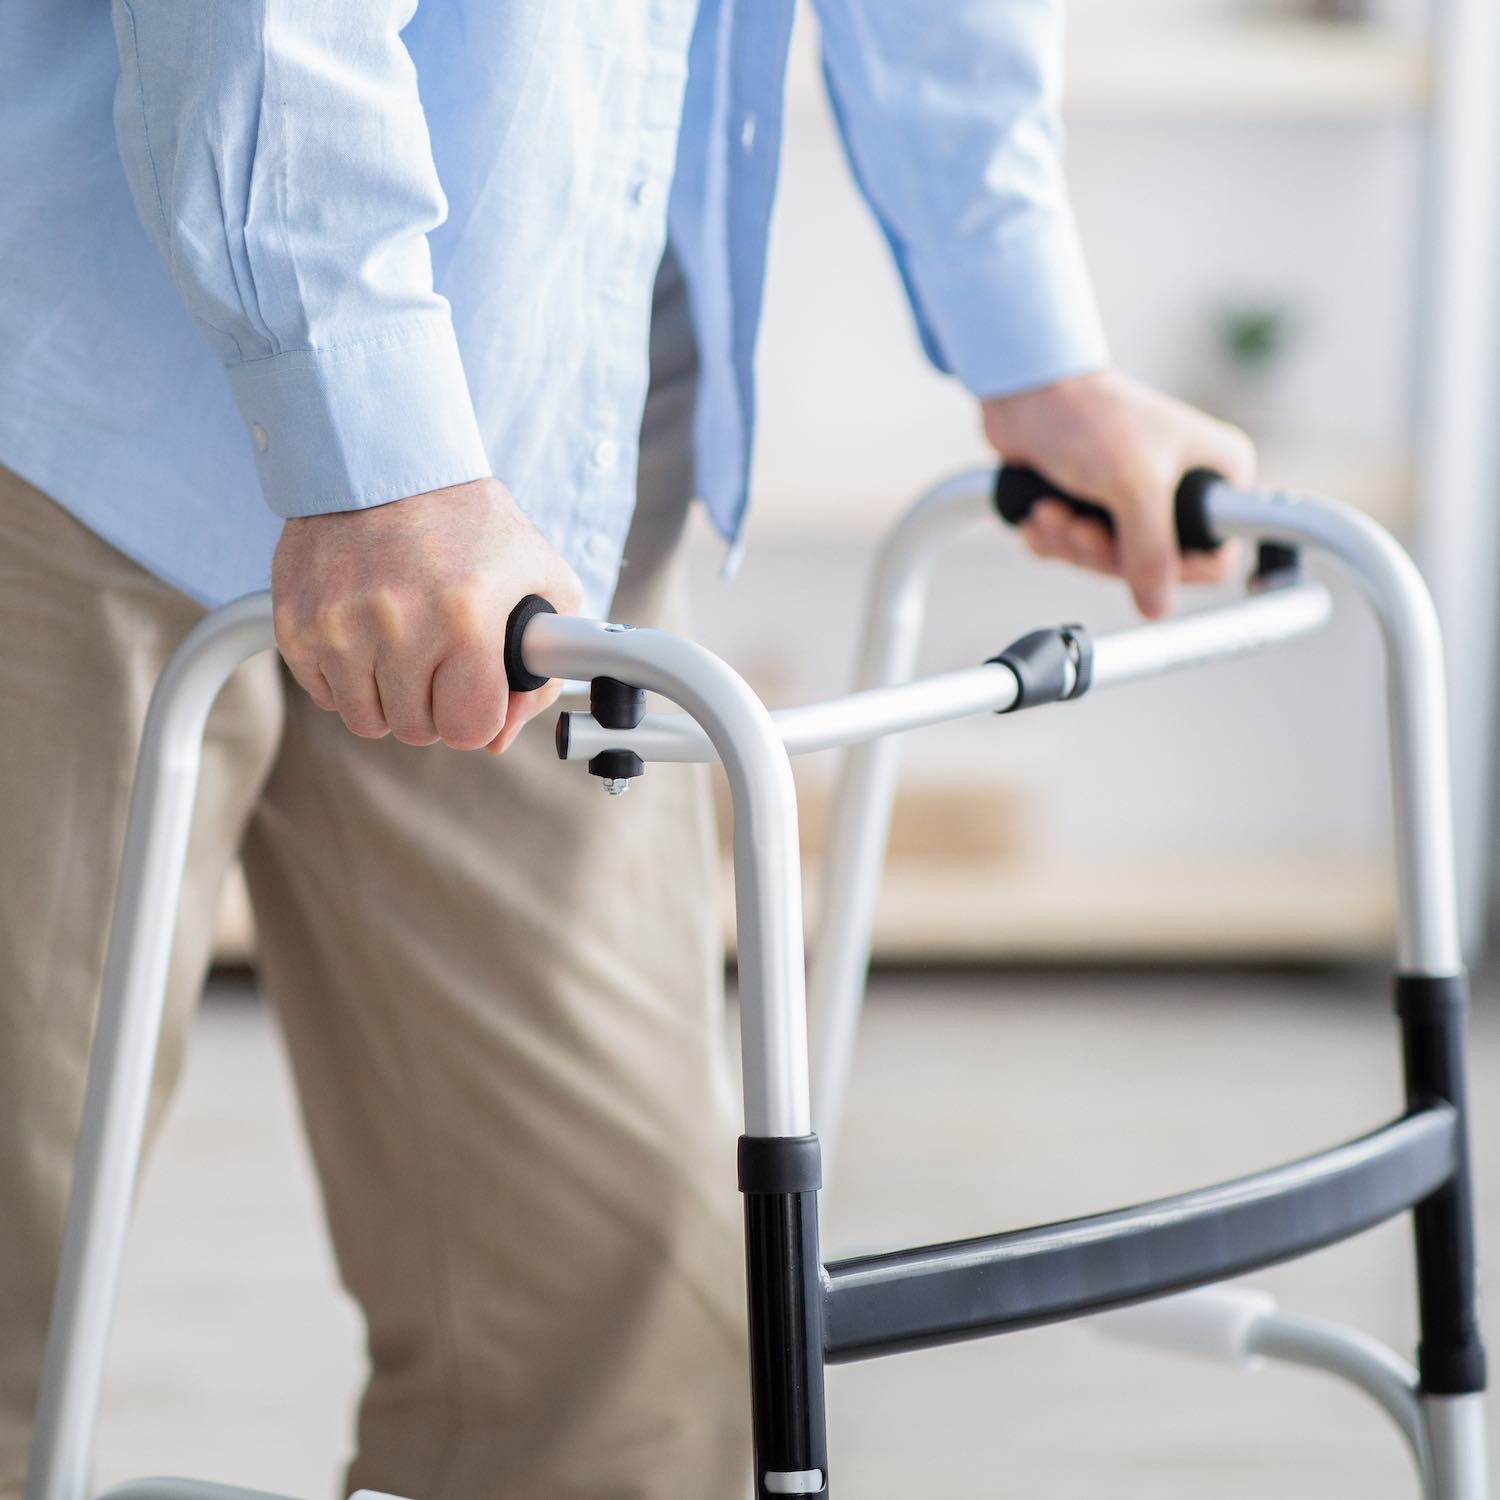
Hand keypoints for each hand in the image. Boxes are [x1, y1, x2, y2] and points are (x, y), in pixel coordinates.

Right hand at [272, 477, 582, 751]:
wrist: (386, 460)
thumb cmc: (471, 523)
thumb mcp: (542, 580)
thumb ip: (544, 669)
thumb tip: (502, 736)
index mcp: (466, 617)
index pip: (470, 727)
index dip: (479, 715)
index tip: (477, 690)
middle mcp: (399, 623)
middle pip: (417, 729)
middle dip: (435, 704)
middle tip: (441, 659)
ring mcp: (340, 625)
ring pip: (367, 720)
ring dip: (390, 696)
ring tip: (404, 646)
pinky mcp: (296, 622)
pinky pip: (324, 694)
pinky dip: (347, 677)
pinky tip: (366, 635)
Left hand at [982, 368, 1255, 618]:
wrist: (1026, 389)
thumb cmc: (1090, 418)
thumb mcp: (1134, 486)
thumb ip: (1151, 551)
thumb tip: (1157, 607)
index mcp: (1217, 475)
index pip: (1218, 553)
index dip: (1176, 569)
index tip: (1137, 559)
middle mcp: (1182, 489)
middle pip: (1151, 566)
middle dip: (1102, 552)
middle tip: (1079, 526)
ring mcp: (1135, 498)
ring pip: (1107, 561)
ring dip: (1070, 544)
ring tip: (1051, 511)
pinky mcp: (1092, 503)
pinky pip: (1075, 549)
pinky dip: (1052, 538)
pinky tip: (1038, 512)